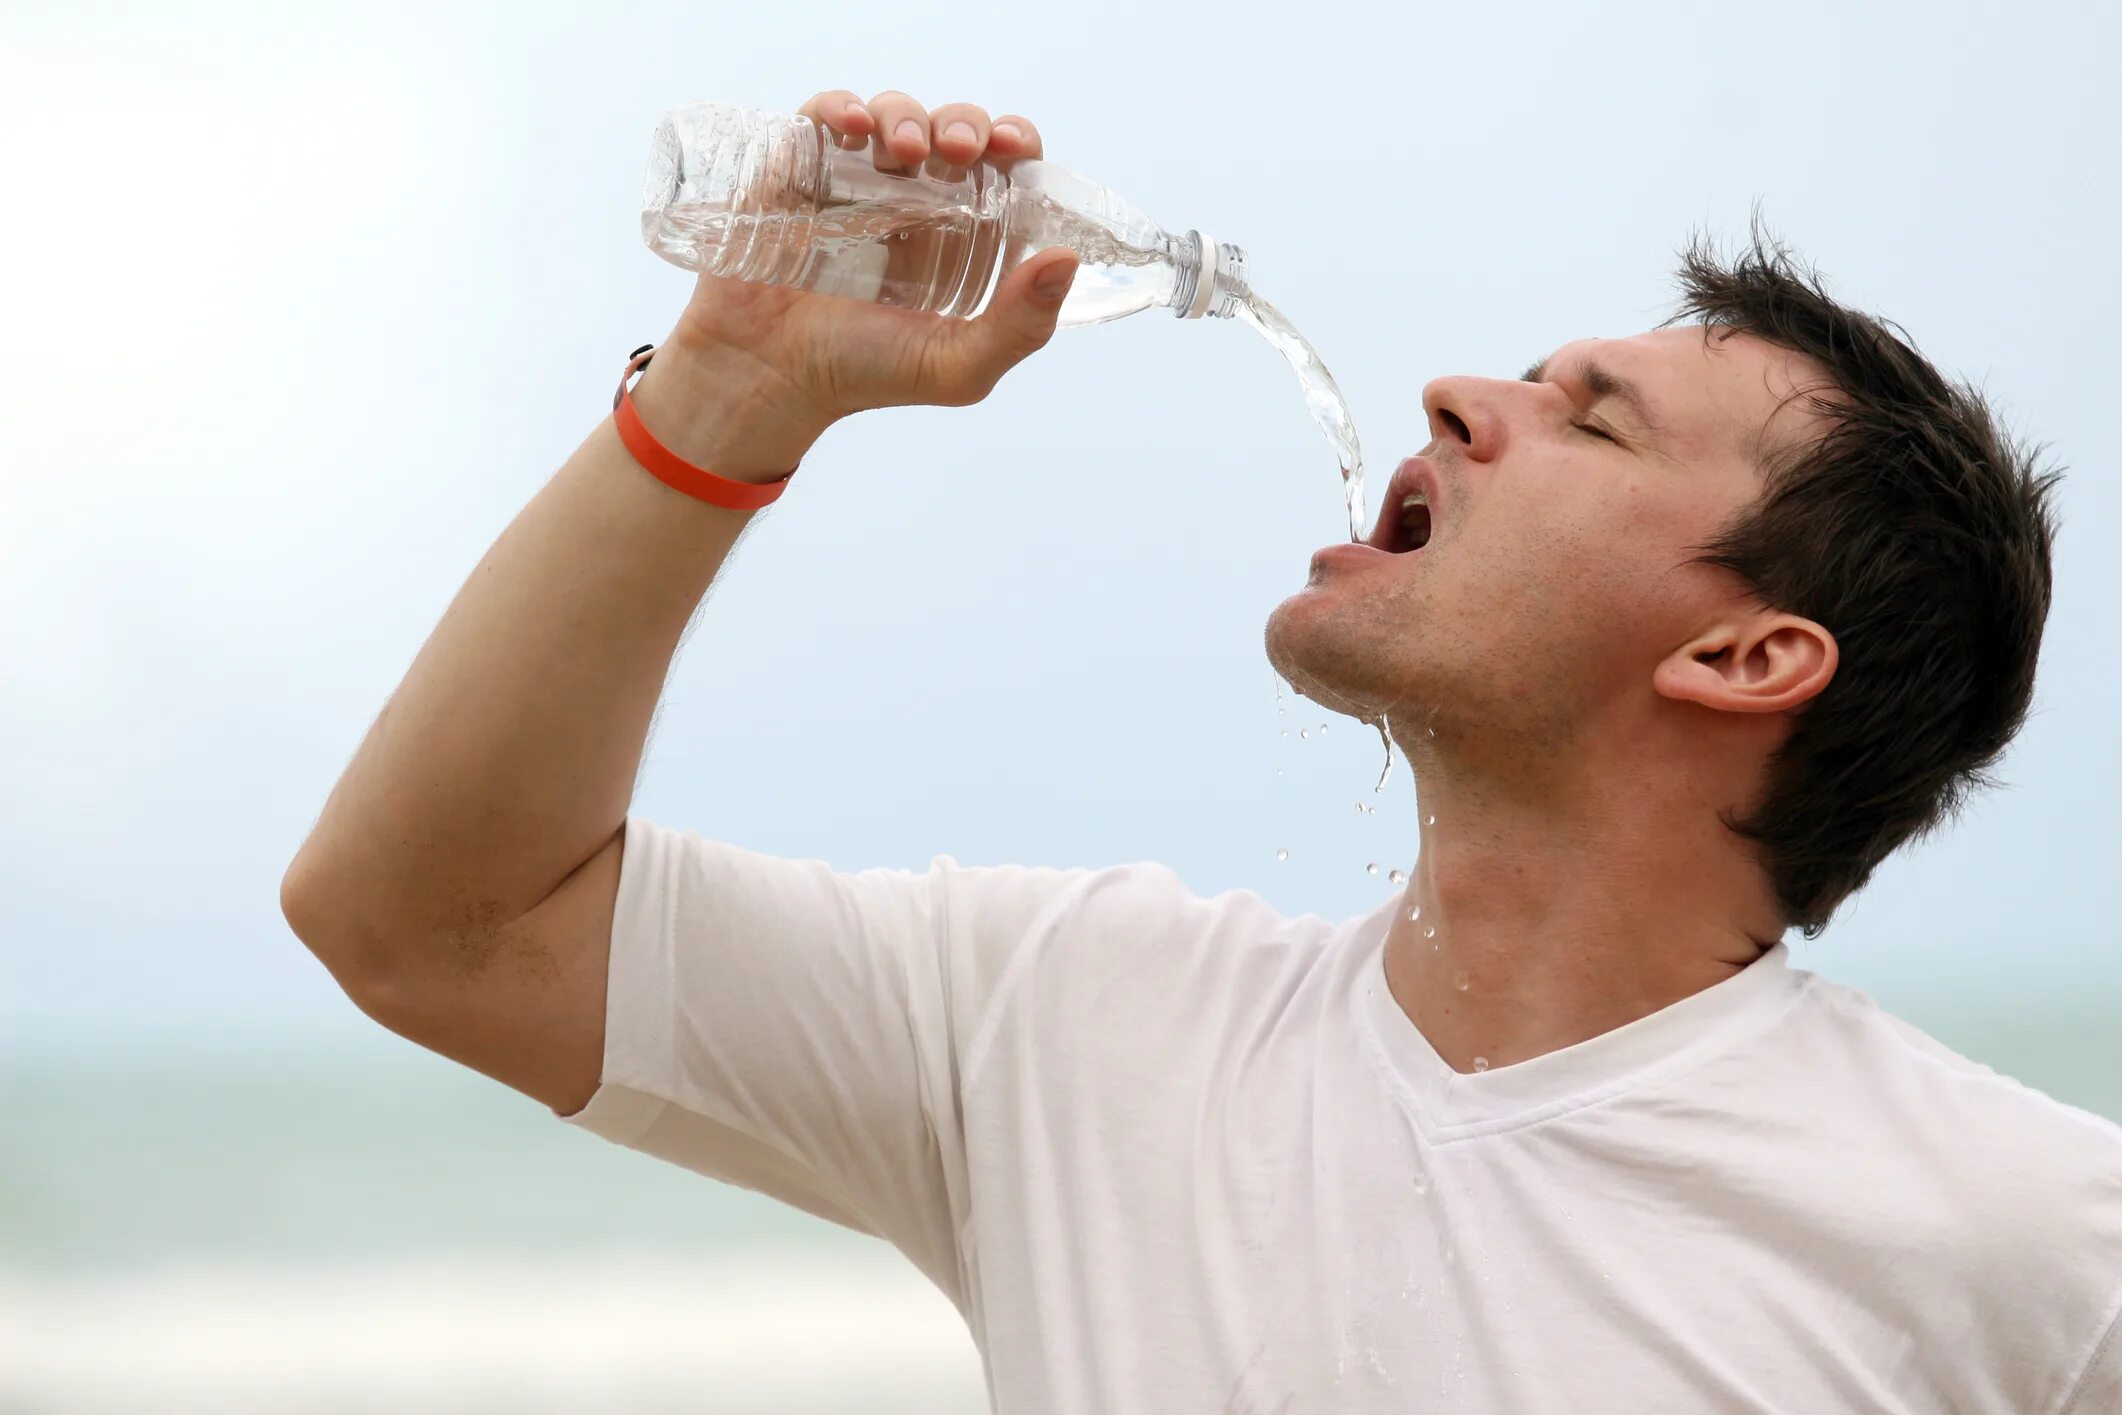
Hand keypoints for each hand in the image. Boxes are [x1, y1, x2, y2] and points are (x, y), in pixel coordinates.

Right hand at [660, 88, 1079, 433]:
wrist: (767, 379)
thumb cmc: (864, 375)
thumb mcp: (955, 367)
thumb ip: (1019, 327)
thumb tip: (1065, 259)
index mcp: (964, 235)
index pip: (1005, 169)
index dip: (1017, 144)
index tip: (1014, 147)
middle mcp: (916, 201)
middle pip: (955, 130)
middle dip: (965, 123)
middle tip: (960, 148)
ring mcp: (857, 181)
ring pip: (895, 114)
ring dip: (906, 115)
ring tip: (903, 150)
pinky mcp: (800, 171)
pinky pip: (825, 117)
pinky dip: (840, 107)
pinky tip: (851, 126)